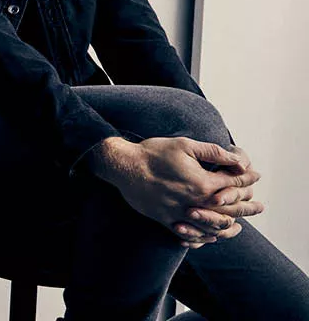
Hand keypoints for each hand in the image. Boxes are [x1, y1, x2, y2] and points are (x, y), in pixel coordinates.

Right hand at [89, 137, 260, 247]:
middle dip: (247, 207)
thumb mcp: (184, 145)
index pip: (233, 183)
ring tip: (238, 226)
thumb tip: (238, 160)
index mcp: (201, 183)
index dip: (247, 178)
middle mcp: (194, 203)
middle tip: (259, 207)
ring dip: (228, 227)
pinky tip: (210, 236)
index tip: (255, 175)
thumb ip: (213, 152)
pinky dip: (203, 238)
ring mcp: (180, 214)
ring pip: (212, 227)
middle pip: (229, 210)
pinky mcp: (166, 220)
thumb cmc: (152, 153)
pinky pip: (190, 235)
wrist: (123, 166)